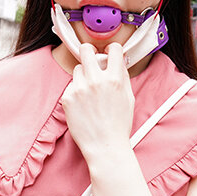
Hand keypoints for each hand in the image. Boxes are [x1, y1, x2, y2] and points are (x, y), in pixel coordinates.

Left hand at [61, 42, 134, 167]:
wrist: (105, 146)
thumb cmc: (119, 124)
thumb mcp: (128, 98)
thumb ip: (123, 76)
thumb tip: (119, 60)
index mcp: (114, 79)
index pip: (113, 49)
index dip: (113, 49)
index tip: (110, 52)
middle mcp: (95, 81)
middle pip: (86, 50)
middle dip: (89, 52)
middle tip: (91, 58)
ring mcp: (79, 89)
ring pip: (78, 69)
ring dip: (83, 76)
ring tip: (90, 93)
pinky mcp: (67, 98)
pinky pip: (71, 86)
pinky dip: (76, 92)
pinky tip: (83, 105)